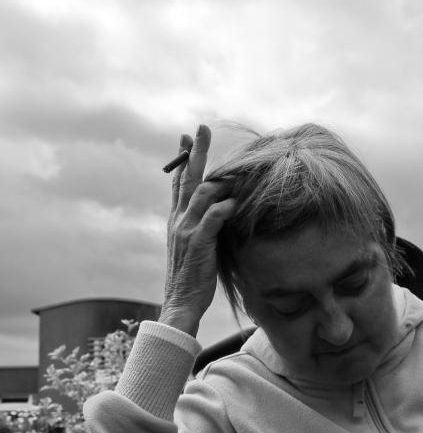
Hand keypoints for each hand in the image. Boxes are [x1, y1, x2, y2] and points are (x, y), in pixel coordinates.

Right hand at [159, 124, 235, 335]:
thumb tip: (221, 212)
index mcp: (176, 221)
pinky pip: (212, 218)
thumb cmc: (192, 279)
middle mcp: (178, 221)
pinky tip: (236, 201)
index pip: (177, 184)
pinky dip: (225, 207)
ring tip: (234, 168)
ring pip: (200, 193)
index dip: (182, 160)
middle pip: (186, 179)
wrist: (181, 303)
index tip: (186, 138)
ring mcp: (187, 231)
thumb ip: (203, 228)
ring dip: (217, 178)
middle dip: (194, 153)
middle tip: (200, 129)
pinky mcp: (199, 244)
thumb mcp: (195, 248)